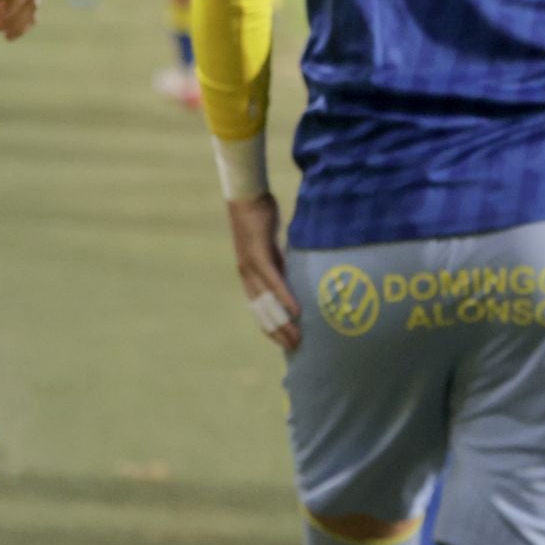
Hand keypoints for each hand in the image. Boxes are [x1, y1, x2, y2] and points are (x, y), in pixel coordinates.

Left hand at [226, 194, 301, 350]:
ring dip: (283, 322)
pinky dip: (284, 298)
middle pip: (262, 312)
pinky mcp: (259, 256)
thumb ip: (280, 262)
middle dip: (279, 332)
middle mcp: (247, 276)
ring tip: (297, 337)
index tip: (286, 343)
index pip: (259, 310)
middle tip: (295, 348)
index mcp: (250, 276)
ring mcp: (251, 267)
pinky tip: (296, 311)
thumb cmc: (260, 217)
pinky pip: (273, 282)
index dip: (271, 328)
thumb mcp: (272, 246)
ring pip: (267, 303)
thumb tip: (292, 274)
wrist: (246, 196)